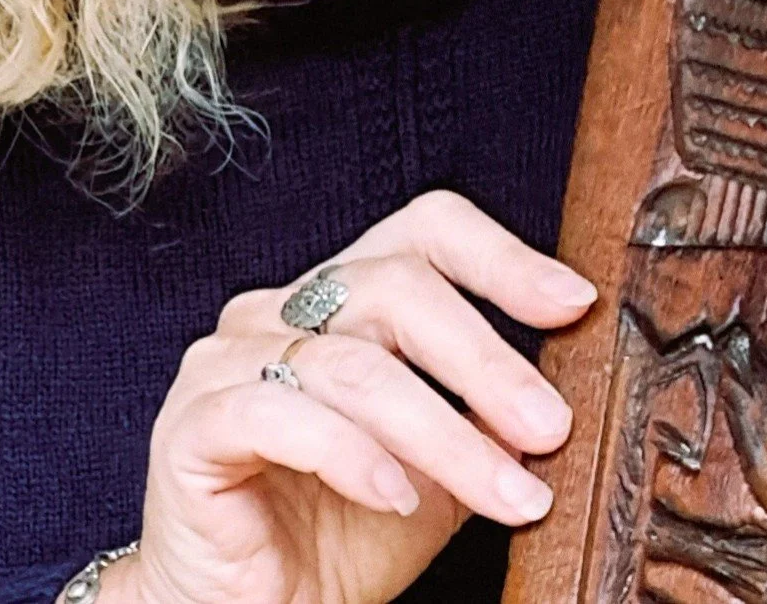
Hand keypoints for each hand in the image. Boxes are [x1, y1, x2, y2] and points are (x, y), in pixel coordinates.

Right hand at [104, 190, 596, 603]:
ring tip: (505, 494)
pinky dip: (350, 455)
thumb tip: (559, 398)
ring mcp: (228, 358)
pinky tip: (397, 496)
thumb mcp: (442, 473)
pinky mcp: (193, 422)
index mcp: (340, 299)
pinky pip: (276, 414)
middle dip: (485, 359)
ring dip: (443, 434)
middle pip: (395, 287)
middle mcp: (281, 308)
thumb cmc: (340, 534)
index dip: (500, 255)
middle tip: (550, 429)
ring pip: (352, 364)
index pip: (421, 232)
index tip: (573, 305)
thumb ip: (485, 423)